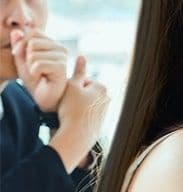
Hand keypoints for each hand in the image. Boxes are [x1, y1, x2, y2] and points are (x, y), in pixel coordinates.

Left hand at [11, 28, 70, 113]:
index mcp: (52, 44)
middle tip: (32, 69)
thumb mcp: (22, 61)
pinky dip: (34, 73)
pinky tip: (42, 78)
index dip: (21, 43)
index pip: (34, 33)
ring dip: (30, 67)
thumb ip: (19, 46)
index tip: (18, 54)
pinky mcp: (61, 67)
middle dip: (26, 57)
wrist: (45, 98)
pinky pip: (37, 65)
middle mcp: (60, 48)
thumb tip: (16, 31)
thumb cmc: (36, 80)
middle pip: (33, 42)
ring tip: (38, 74)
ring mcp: (63, 57)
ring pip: (34, 54)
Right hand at [50, 55, 109, 171]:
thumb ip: (77, 72)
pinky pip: (86, 115)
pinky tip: (73, 121)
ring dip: (76, 106)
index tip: (66, 96)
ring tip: (68, 114)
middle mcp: (107, 98)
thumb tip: (82, 56)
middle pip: (84, 93)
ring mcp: (105, 111)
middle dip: (74, 97)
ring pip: (84, 104)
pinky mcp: (100, 122)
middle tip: (65, 106)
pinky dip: (79, 116)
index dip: (70, 87)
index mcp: (102, 87)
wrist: (76, 136)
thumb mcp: (71, 87)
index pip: (82, 81)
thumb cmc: (71, 109)